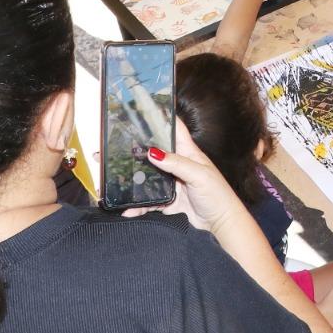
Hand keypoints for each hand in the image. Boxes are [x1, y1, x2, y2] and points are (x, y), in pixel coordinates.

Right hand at [122, 121, 241, 233]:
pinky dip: (138, 206)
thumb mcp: (198, 175)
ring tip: (114, 182)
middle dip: (135, 152)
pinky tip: (128, 210)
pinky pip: (149, 201)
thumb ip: (177, 164)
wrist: (221, 222)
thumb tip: (153, 152)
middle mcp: (177, 165)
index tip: (142, 110)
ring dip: (133, 181)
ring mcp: (171, 183)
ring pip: (147, 178)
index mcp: (188, 153)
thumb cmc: (217, 194)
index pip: (174, 130)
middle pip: (154, 154)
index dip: (161, 118)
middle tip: (112, 151)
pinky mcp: (168, 200)